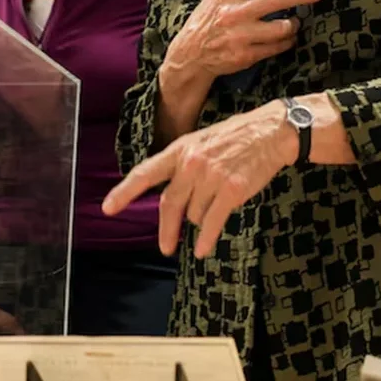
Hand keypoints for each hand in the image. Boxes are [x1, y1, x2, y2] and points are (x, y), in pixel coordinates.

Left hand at [102, 100, 296, 258]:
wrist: (273, 131)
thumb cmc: (240, 136)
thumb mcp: (204, 141)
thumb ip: (185, 164)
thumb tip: (176, 195)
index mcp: (182, 149)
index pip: (146, 172)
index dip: (125, 192)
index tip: (108, 208)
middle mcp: (192, 163)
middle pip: (169, 204)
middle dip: (166, 229)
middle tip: (166, 247)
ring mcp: (211, 177)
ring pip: (194, 214)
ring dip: (200, 221)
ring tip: (214, 213)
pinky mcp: (231, 190)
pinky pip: (212, 222)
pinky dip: (205, 239)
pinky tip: (202, 249)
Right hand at [164, 0, 324, 84]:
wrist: (190, 56)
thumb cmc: (205, 22)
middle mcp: (234, 14)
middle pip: (275, 0)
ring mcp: (240, 36)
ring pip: (280, 27)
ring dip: (294, 24)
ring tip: (296, 22)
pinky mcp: (246, 55)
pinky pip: (276, 47)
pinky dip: (287, 41)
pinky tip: (289, 38)